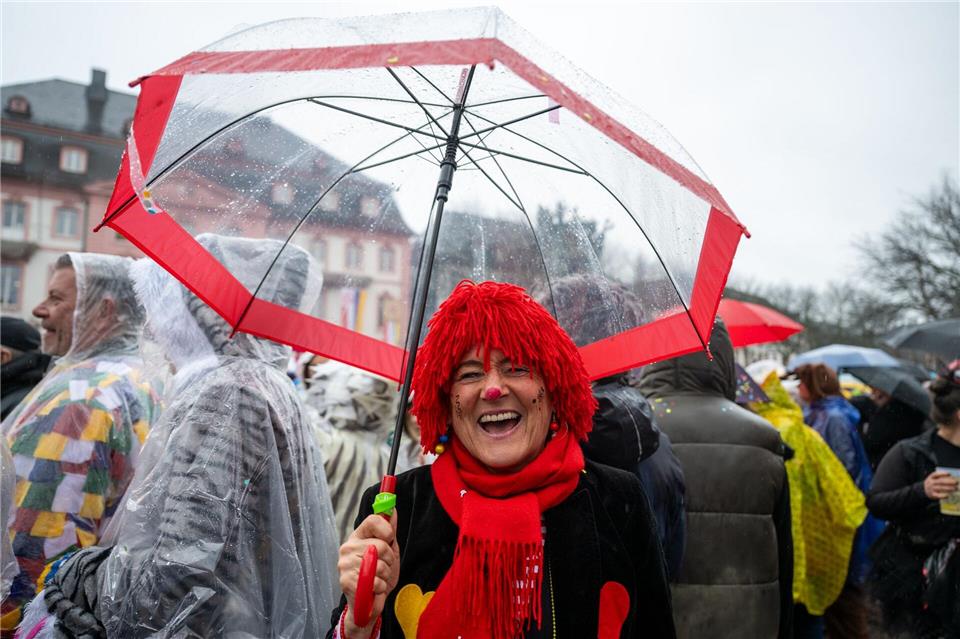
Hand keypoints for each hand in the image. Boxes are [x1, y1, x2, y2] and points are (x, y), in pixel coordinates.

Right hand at [339, 512, 399, 637]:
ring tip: (378, 579)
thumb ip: (389, 531)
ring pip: (379, 565)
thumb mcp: (388, 551)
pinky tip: (374, 588)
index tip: (390, 538)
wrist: (368, 603)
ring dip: (385, 575)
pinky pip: (375, 581)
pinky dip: (380, 587)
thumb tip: (394, 510)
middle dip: (389, 560)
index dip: (386, 529)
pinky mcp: (346, 581)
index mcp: (358, 536)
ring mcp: (345, 564)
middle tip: (384, 567)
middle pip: (381, 545)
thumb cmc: (378, 575)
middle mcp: (348, 547)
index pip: (372, 521)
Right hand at [923, 470, 958, 499]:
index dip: (942, 474)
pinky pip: (938, 495)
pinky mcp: (932, 494)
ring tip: (956, 488)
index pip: (936, 474)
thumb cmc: (933, 483)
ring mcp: (931, 488)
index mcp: (931, 477)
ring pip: (941, 488)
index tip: (949, 474)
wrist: (924, 490)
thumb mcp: (933, 478)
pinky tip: (948, 496)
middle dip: (949, 482)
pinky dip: (943, 496)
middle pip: (940, 481)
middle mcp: (931, 482)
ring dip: (949, 488)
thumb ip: (941, 477)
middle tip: (956, 482)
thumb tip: (952, 478)